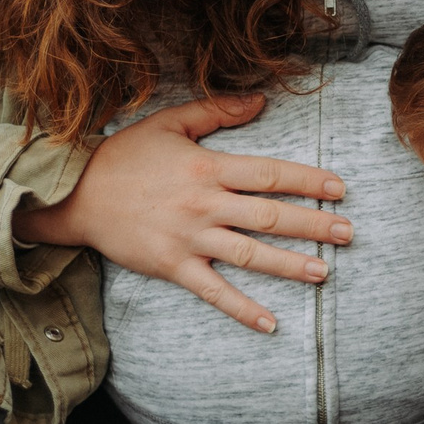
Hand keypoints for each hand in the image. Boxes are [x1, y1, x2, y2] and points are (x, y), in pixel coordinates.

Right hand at [13, 94, 348, 333]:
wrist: (74, 194)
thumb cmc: (124, 156)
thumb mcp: (170, 122)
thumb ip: (217, 110)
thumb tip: (261, 100)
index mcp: (208, 167)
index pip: (271, 174)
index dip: (310, 181)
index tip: (340, 189)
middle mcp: (205, 204)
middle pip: (271, 215)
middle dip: (314, 224)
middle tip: (349, 232)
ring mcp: (190, 238)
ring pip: (250, 254)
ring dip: (290, 265)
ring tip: (324, 271)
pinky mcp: (173, 266)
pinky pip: (214, 291)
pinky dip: (242, 308)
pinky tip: (270, 323)